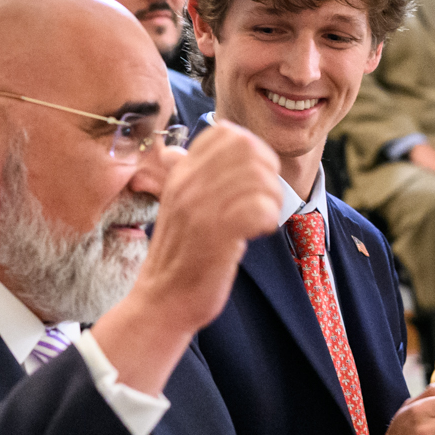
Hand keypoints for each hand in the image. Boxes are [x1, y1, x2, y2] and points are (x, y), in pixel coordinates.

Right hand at [107, 121, 286, 344]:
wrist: (162, 301)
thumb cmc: (178, 256)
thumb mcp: (174, 208)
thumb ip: (184, 179)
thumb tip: (174, 152)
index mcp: (181, 175)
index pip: (225, 132)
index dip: (253, 149)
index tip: (255, 178)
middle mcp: (188, 185)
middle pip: (248, 149)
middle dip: (268, 172)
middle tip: (265, 200)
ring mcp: (201, 209)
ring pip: (258, 178)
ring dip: (272, 199)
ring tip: (263, 220)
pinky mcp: (216, 236)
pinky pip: (259, 208)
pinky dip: (269, 219)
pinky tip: (259, 233)